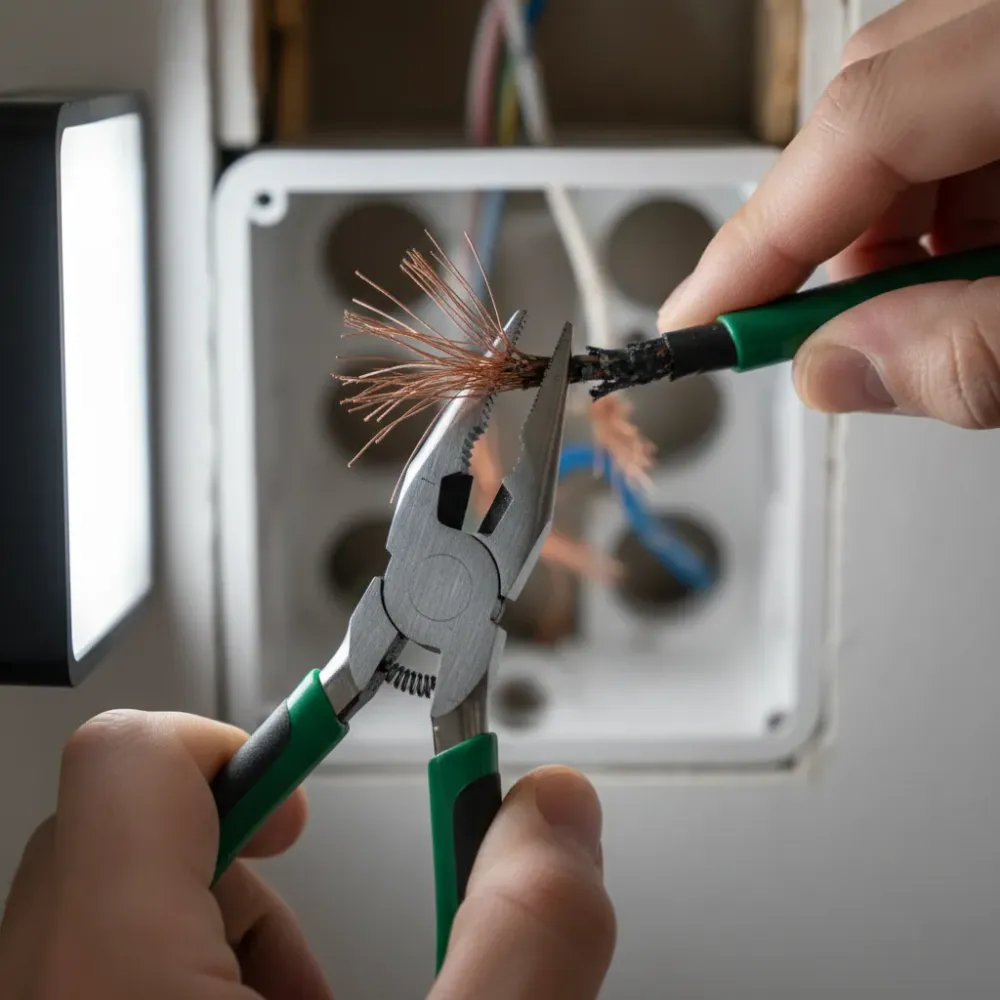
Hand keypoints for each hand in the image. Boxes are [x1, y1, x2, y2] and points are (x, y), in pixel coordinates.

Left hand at [0, 711, 614, 999]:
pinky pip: (89, 980)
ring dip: (213, 936)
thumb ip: (524, 934)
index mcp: (112, 986)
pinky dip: (177, 987)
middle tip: (316, 921)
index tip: (311, 789)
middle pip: (118, 832)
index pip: (133, 759)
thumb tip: (558, 813)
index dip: (245, 744)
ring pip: (101, 915)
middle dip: (242, 861)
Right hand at [658, 0, 999, 428]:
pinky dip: (946, 202)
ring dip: (894, 228)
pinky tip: (976, 261)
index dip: (763, 235)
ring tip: (938, 307)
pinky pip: (957, 108)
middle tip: (827, 334)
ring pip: (909, 108)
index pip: (863, 123)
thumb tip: (837, 369)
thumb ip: (975, 348)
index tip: (697, 321)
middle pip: (872, 104)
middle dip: (832, 241)